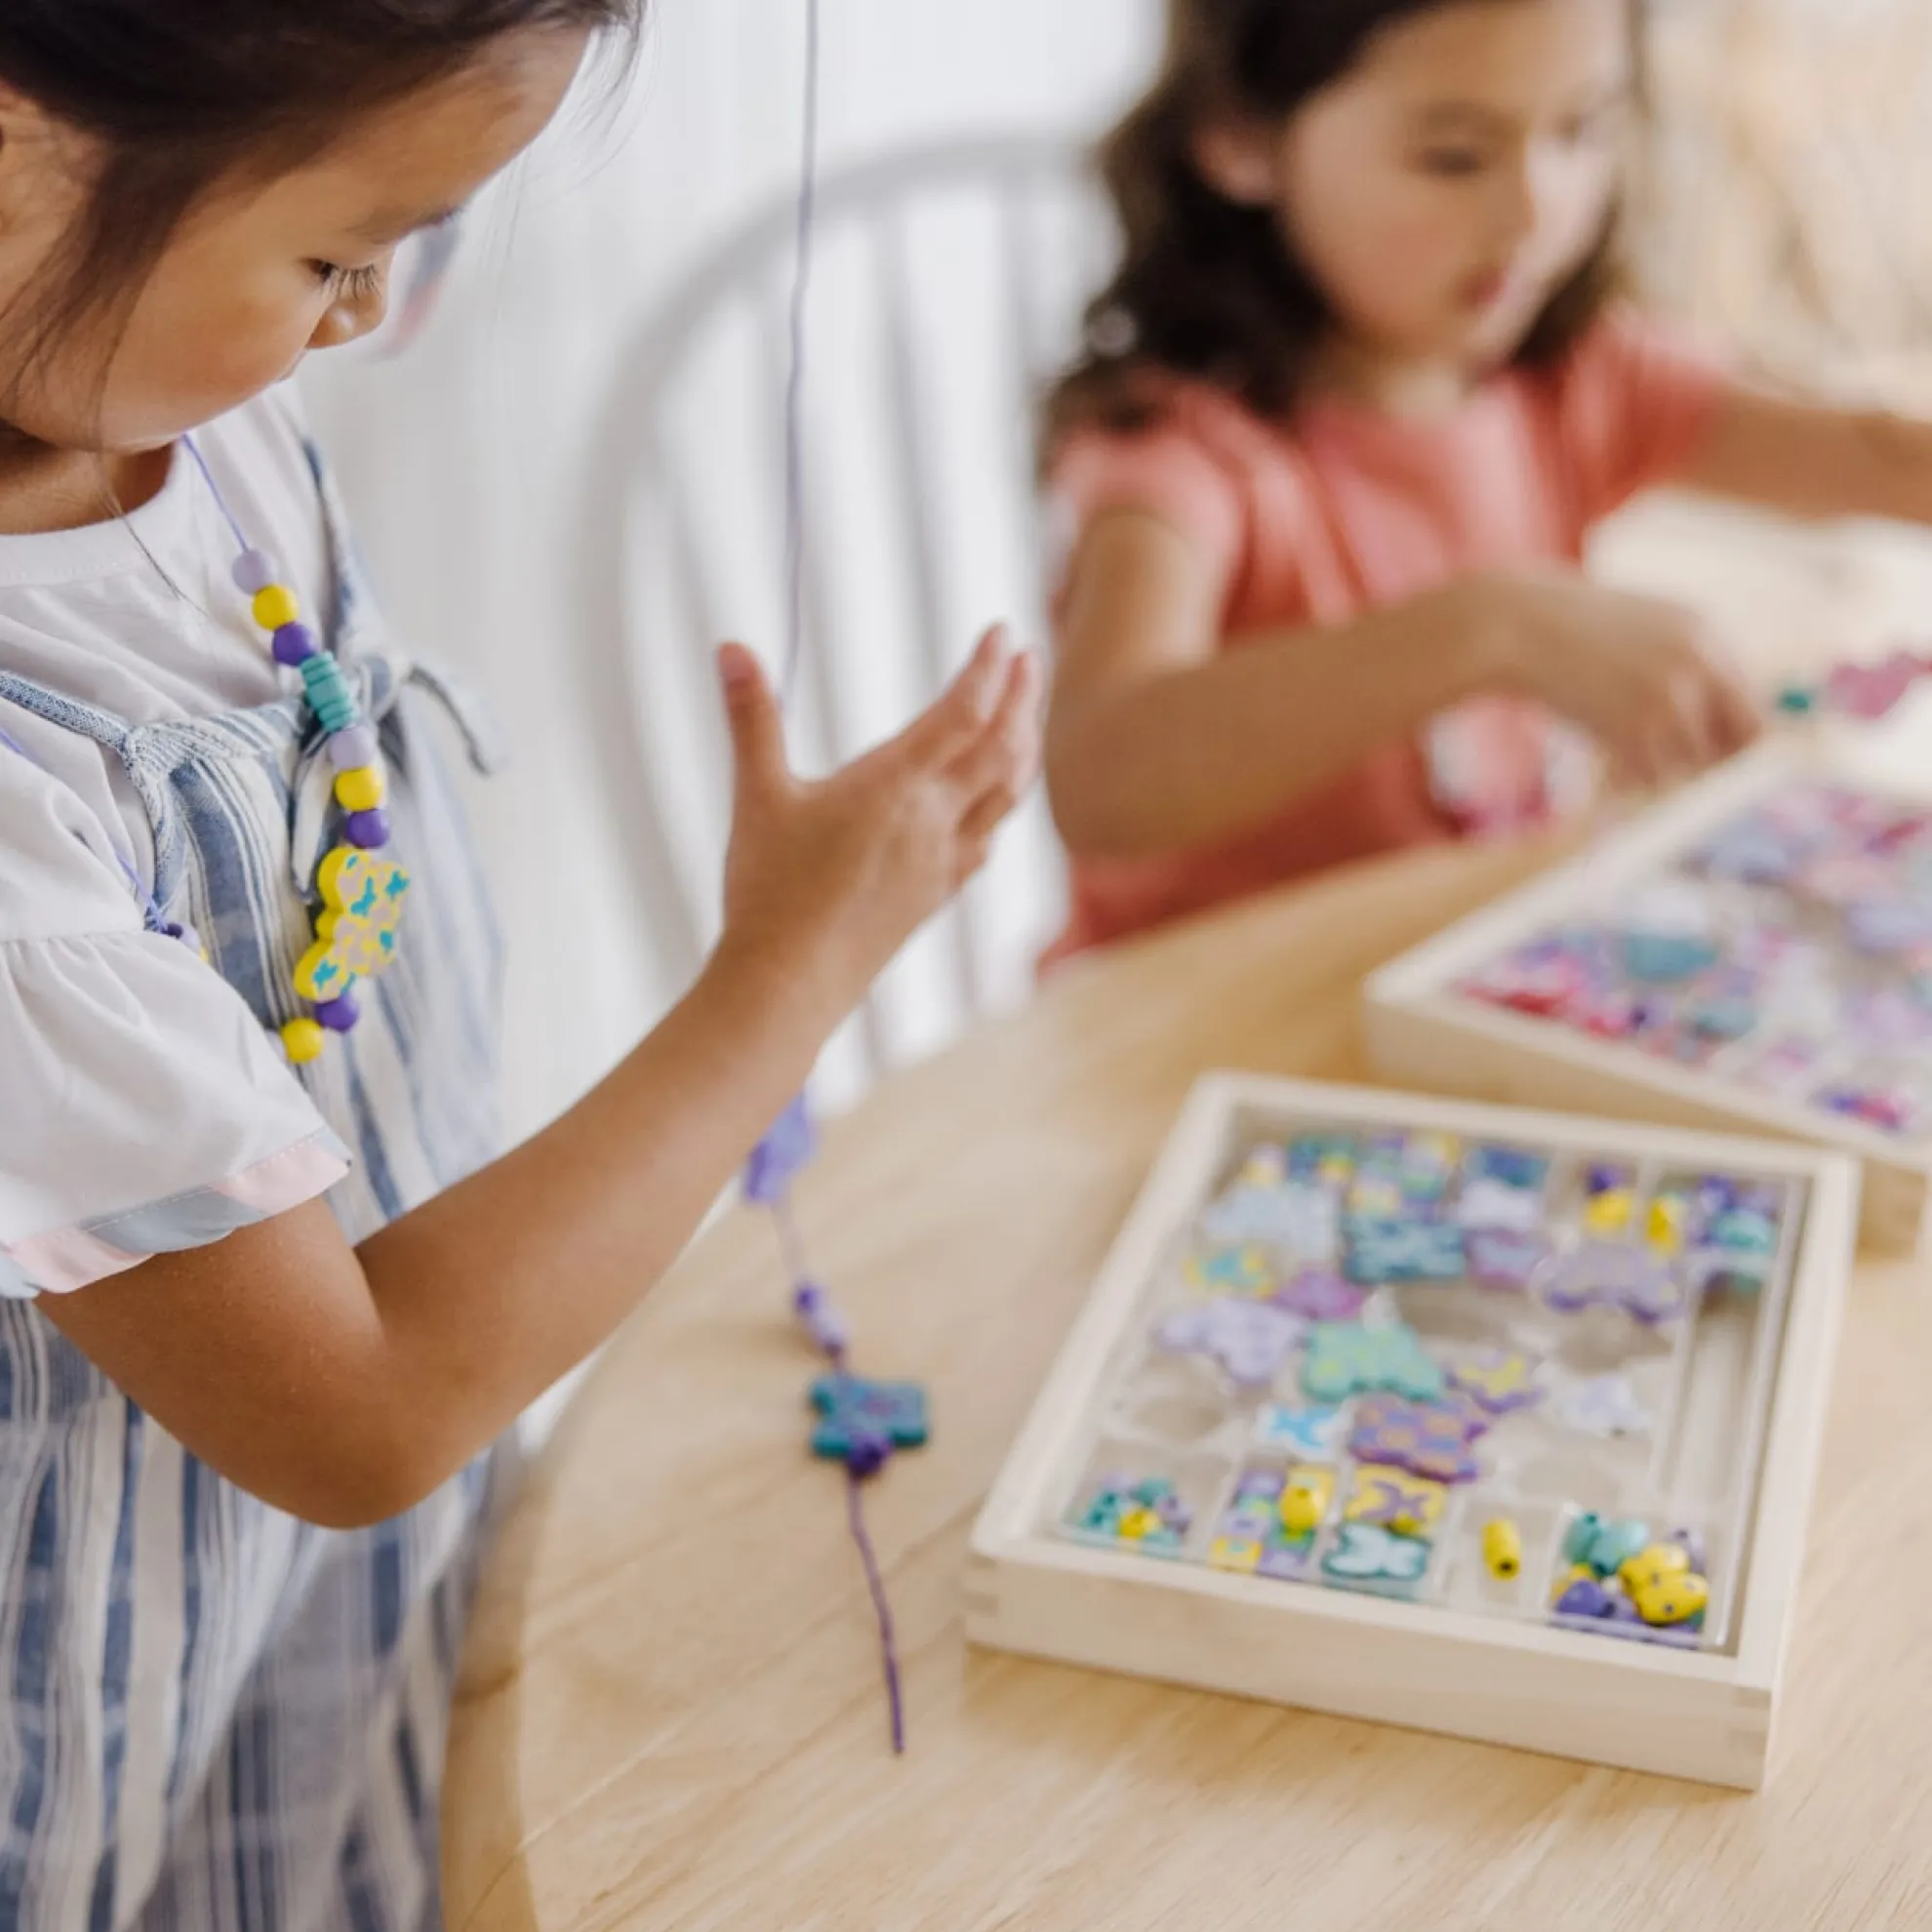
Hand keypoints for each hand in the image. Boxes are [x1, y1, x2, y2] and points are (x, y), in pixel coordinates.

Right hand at [713, 625, 1040, 1025]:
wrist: (790, 985)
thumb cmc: (768, 893)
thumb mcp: (755, 796)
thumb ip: (751, 716)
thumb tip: (731, 646)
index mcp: (895, 787)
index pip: (963, 712)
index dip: (988, 668)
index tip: (1003, 632)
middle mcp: (932, 822)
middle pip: (1003, 747)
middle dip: (1021, 697)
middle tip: (1029, 657)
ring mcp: (941, 862)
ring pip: (1006, 795)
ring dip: (1023, 747)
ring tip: (1025, 716)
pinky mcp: (935, 895)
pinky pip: (987, 839)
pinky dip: (1001, 805)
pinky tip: (993, 802)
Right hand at [1461, 567, 1763, 787]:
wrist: (1513, 625)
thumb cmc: (1565, 630)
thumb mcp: (1639, 630)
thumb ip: (1681, 665)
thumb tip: (1710, 725)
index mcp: (1706, 634)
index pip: (1751, 705)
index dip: (1729, 736)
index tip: (1707, 754)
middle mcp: (1701, 665)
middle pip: (1739, 742)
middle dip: (1710, 761)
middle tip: (1671, 764)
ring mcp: (1671, 699)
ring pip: (1688, 766)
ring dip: (1654, 766)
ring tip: (1613, 740)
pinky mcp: (1636, 731)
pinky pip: (1648, 777)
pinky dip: (1623, 773)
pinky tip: (1596, 746)